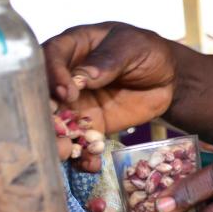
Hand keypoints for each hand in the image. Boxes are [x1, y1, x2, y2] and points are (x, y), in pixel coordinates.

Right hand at [43, 22, 178, 152]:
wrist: (167, 77)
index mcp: (72, 47)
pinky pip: (80, 141)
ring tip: (69, 152)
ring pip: (58, 123)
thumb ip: (109, 60)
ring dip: (60, 140)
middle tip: (58, 128)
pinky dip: (83, 155)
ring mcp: (75, 103)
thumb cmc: (146, 51)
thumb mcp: (132, 48)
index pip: (51, 57)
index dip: (54, 75)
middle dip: (47, 113)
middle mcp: (66, 77)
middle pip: (45, 94)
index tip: (66, 93)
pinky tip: (91, 164)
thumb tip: (84, 76)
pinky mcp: (89, 125)